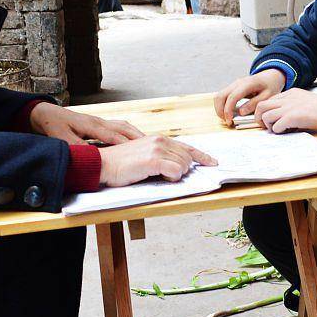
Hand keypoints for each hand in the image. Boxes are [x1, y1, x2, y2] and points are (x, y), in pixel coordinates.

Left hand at [29, 102, 143, 144]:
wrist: (45, 114)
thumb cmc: (53, 126)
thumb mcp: (61, 138)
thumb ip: (76, 147)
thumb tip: (90, 156)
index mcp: (91, 125)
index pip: (113, 136)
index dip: (126, 144)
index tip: (139, 151)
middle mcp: (99, 121)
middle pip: (124, 129)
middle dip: (138, 138)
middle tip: (154, 147)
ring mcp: (100, 121)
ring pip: (123, 126)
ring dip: (136, 134)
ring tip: (149, 144)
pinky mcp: (99, 124)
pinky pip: (119, 127)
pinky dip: (130, 133)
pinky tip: (135, 140)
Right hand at [99, 135, 217, 186]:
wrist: (103, 164)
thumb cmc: (122, 164)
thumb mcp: (144, 155)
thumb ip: (161, 156)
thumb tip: (178, 167)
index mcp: (159, 139)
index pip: (187, 147)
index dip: (202, 156)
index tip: (212, 163)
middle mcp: (160, 141)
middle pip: (187, 158)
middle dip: (182, 170)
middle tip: (165, 175)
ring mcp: (157, 149)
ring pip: (183, 165)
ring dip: (175, 174)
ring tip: (157, 174)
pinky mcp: (153, 159)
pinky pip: (175, 170)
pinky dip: (172, 176)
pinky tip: (160, 176)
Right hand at [214, 70, 285, 124]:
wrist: (270, 77)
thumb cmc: (270, 86)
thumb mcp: (267, 96)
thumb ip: (254, 104)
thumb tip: (241, 112)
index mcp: (247, 84)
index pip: (232, 97)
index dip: (228, 110)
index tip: (230, 121)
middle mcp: (237, 83)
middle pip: (220, 96)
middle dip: (220, 111)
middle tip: (228, 122)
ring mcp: (233, 84)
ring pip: (218, 96)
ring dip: (220, 109)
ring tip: (228, 118)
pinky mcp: (232, 88)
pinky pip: (222, 96)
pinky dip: (222, 105)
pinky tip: (229, 113)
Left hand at [255, 88, 316, 133]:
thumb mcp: (305, 100)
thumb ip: (293, 104)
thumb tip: (284, 117)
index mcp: (290, 93)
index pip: (270, 100)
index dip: (266, 111)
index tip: (267, 119)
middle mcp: (287, 99)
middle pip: (261, 105)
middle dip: (259, 117)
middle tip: (264, 125)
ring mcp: (288, 108)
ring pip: (265, 115)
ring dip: (268, 125)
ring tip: (276, 129)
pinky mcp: (292, 117)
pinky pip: (276, 126)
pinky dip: (278, 131)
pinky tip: (286, 131)